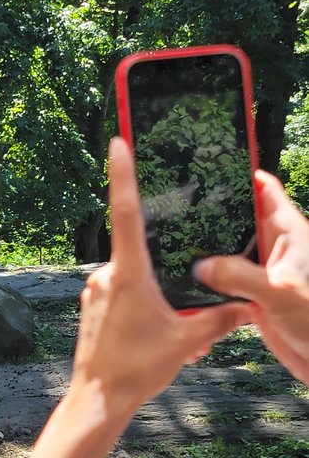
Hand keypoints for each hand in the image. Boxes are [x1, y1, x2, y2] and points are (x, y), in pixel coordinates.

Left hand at [71, 138, 245, 420]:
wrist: (97, 399)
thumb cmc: (137, 368)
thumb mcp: (188, 341)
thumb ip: (220, 319)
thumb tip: (248, 307)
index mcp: (129, 272)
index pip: (127, 211)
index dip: (123, 174)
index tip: (117, 141)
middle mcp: (107, 273)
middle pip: (144, 256)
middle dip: (168, 281)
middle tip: (181, 317)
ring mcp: (96, 288)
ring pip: (136, 281)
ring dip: (157, 300)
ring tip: (172, 338)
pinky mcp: (92, 304)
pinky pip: (123, 296)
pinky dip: (143, 309)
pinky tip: (154, 338)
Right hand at [195, 169, 308, 384]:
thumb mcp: (279, 293)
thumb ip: (240, 276)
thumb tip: (202, 266)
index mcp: (288, 231)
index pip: (263, 187)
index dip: (239, 172)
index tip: (208, 163)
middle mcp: (272, 245)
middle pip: (236, 213)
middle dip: (210, 207)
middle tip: (174, 199)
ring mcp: (259, 268)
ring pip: (225, 245)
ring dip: (205, 244)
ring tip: (169, 233)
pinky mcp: (249, 291)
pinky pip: (221, 276)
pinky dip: (205, 276)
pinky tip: (182, 275)